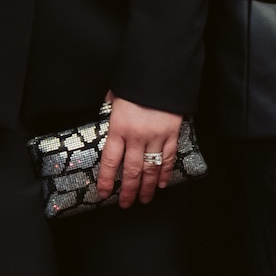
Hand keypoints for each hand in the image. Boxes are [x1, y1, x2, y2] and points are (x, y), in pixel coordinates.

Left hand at [96, 92, 182, 207]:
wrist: (161, 71)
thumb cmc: (135, 82)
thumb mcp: (115, 95)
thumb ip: (109, 108)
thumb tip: (103, 112)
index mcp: (118, 128)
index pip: (109, 161)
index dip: (106, 180)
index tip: (103, 193)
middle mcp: (136, 137)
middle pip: (131, 171)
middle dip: (128, 190)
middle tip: (126, 204)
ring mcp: (156, 136)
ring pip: (151, 169)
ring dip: (147, 187)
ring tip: (144, 200)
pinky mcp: (172, 133)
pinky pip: (168, 157)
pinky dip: (165, 172)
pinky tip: (162, 184)